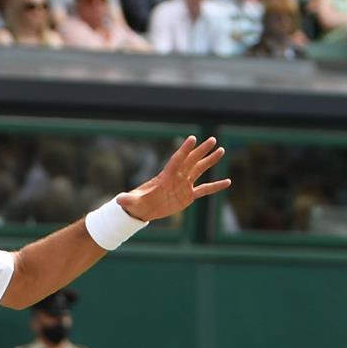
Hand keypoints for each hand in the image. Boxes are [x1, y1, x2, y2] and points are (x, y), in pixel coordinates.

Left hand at [115, 136, 230, 224]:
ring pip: (199, 170)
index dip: (184, 150)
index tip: (193, 138)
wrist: (143, 209)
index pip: (177, 161)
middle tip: (212, 139)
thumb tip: (119, 200)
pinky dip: (215, 186)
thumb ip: (128, 199)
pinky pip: (204, 190)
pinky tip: (227, 181)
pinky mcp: (188, 195)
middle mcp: (177, 177)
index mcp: (165, 177)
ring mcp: (184, 185)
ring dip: (210, 161)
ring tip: (222, 150)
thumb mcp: (132, 201)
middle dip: (201, 150)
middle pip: (191, 161)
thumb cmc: (137, 203)